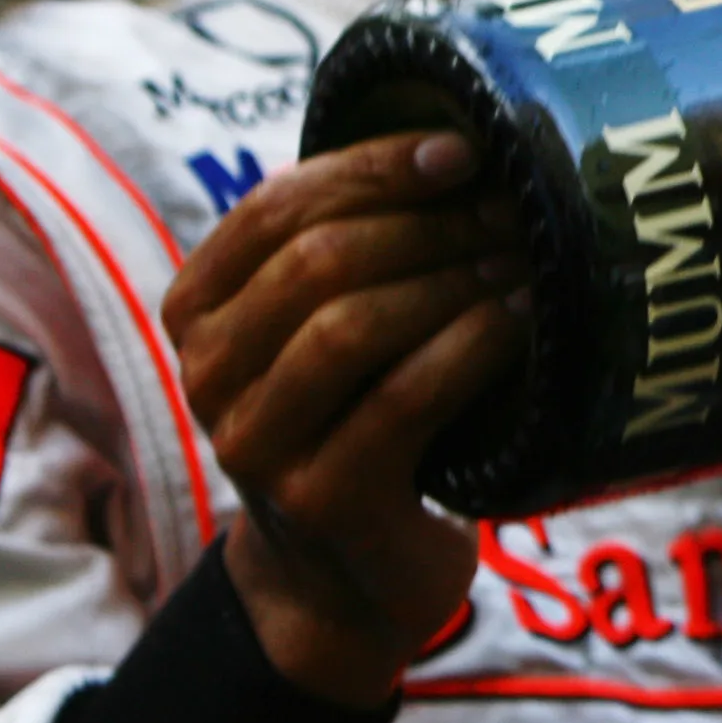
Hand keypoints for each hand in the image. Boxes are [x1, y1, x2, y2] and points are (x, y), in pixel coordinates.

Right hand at [164, 131, 528, 707]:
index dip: (371, 167)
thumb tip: (457, 146)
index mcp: (197, 311)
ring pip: (352, 326)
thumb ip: (354, 247)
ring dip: (452, 280)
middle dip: (428, 224)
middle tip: (514, 212)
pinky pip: (403, 398)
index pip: (275, 208)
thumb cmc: (358, 419)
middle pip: (317, 262)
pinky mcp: (321, 496)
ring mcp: (255, 442)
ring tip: (524, 262)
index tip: (462, 153)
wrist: (343, 576)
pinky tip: (521, 321)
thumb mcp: (330, 328)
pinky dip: (471, 346)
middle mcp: (207, 374)